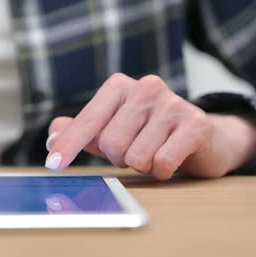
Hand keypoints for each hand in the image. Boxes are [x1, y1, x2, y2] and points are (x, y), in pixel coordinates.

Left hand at [45, 73, 255, 179]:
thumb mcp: (110, 130)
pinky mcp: (196, 123)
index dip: (69, 145)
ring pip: (136, 157)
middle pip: (111, 144)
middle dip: (120, 157)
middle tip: (137, 148)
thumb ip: (81, 132)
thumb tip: (52, 137)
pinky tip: (172, 157)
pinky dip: (163, 170)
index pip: (87, 122)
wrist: (203, 137)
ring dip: (143, 165)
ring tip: (155, 151)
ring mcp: (173, 103)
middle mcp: (146, 87)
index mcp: (119, 86)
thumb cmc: (148, 134)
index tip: (53, 164)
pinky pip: (162, 162)